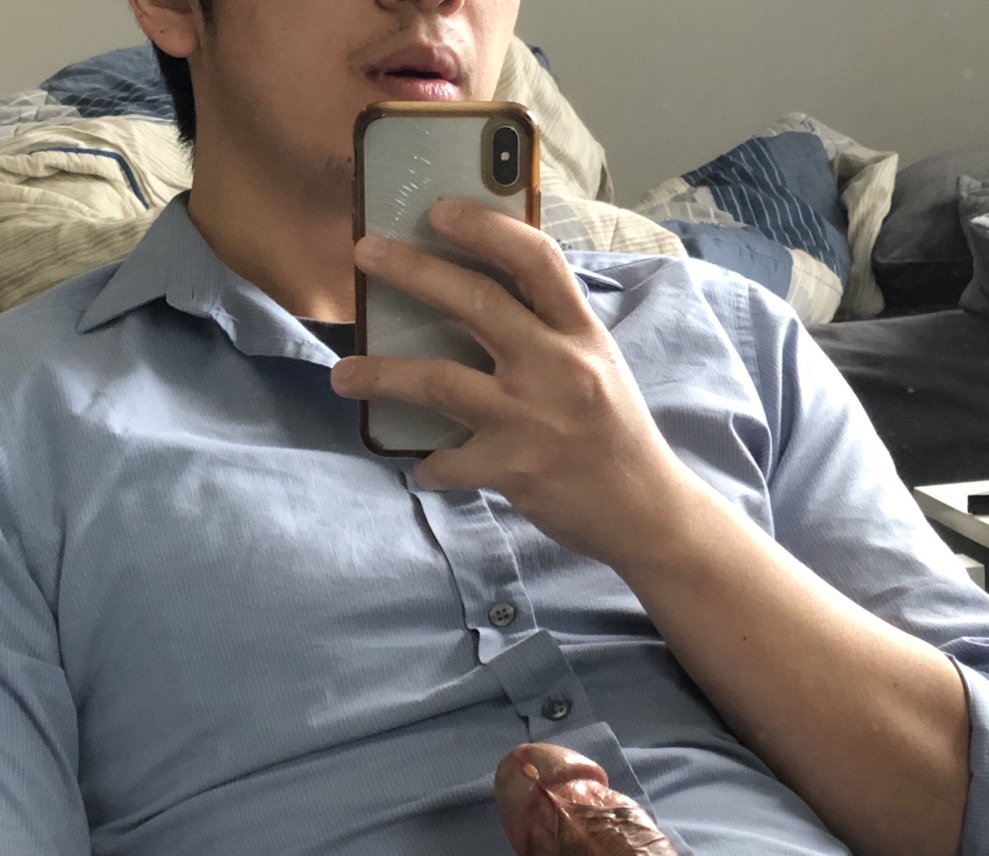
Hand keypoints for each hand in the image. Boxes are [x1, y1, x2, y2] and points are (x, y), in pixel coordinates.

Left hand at [330, 200, 704, 569]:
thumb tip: (484, 301)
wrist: (647, 514)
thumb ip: (551, 334)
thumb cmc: (616, 437)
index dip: (484, 226)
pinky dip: (430, 466)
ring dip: (380, 374)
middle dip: (411, 271)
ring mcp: (533, 418)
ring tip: (342, 375)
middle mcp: (557, 366)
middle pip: (475, 301)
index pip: (534, 258)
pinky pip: (449, 461)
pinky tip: (423, 468)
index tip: (438, 209)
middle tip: (363, 253)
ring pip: (438, 380)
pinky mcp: (514, 469)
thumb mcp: (598, 367)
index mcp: (581, 333)